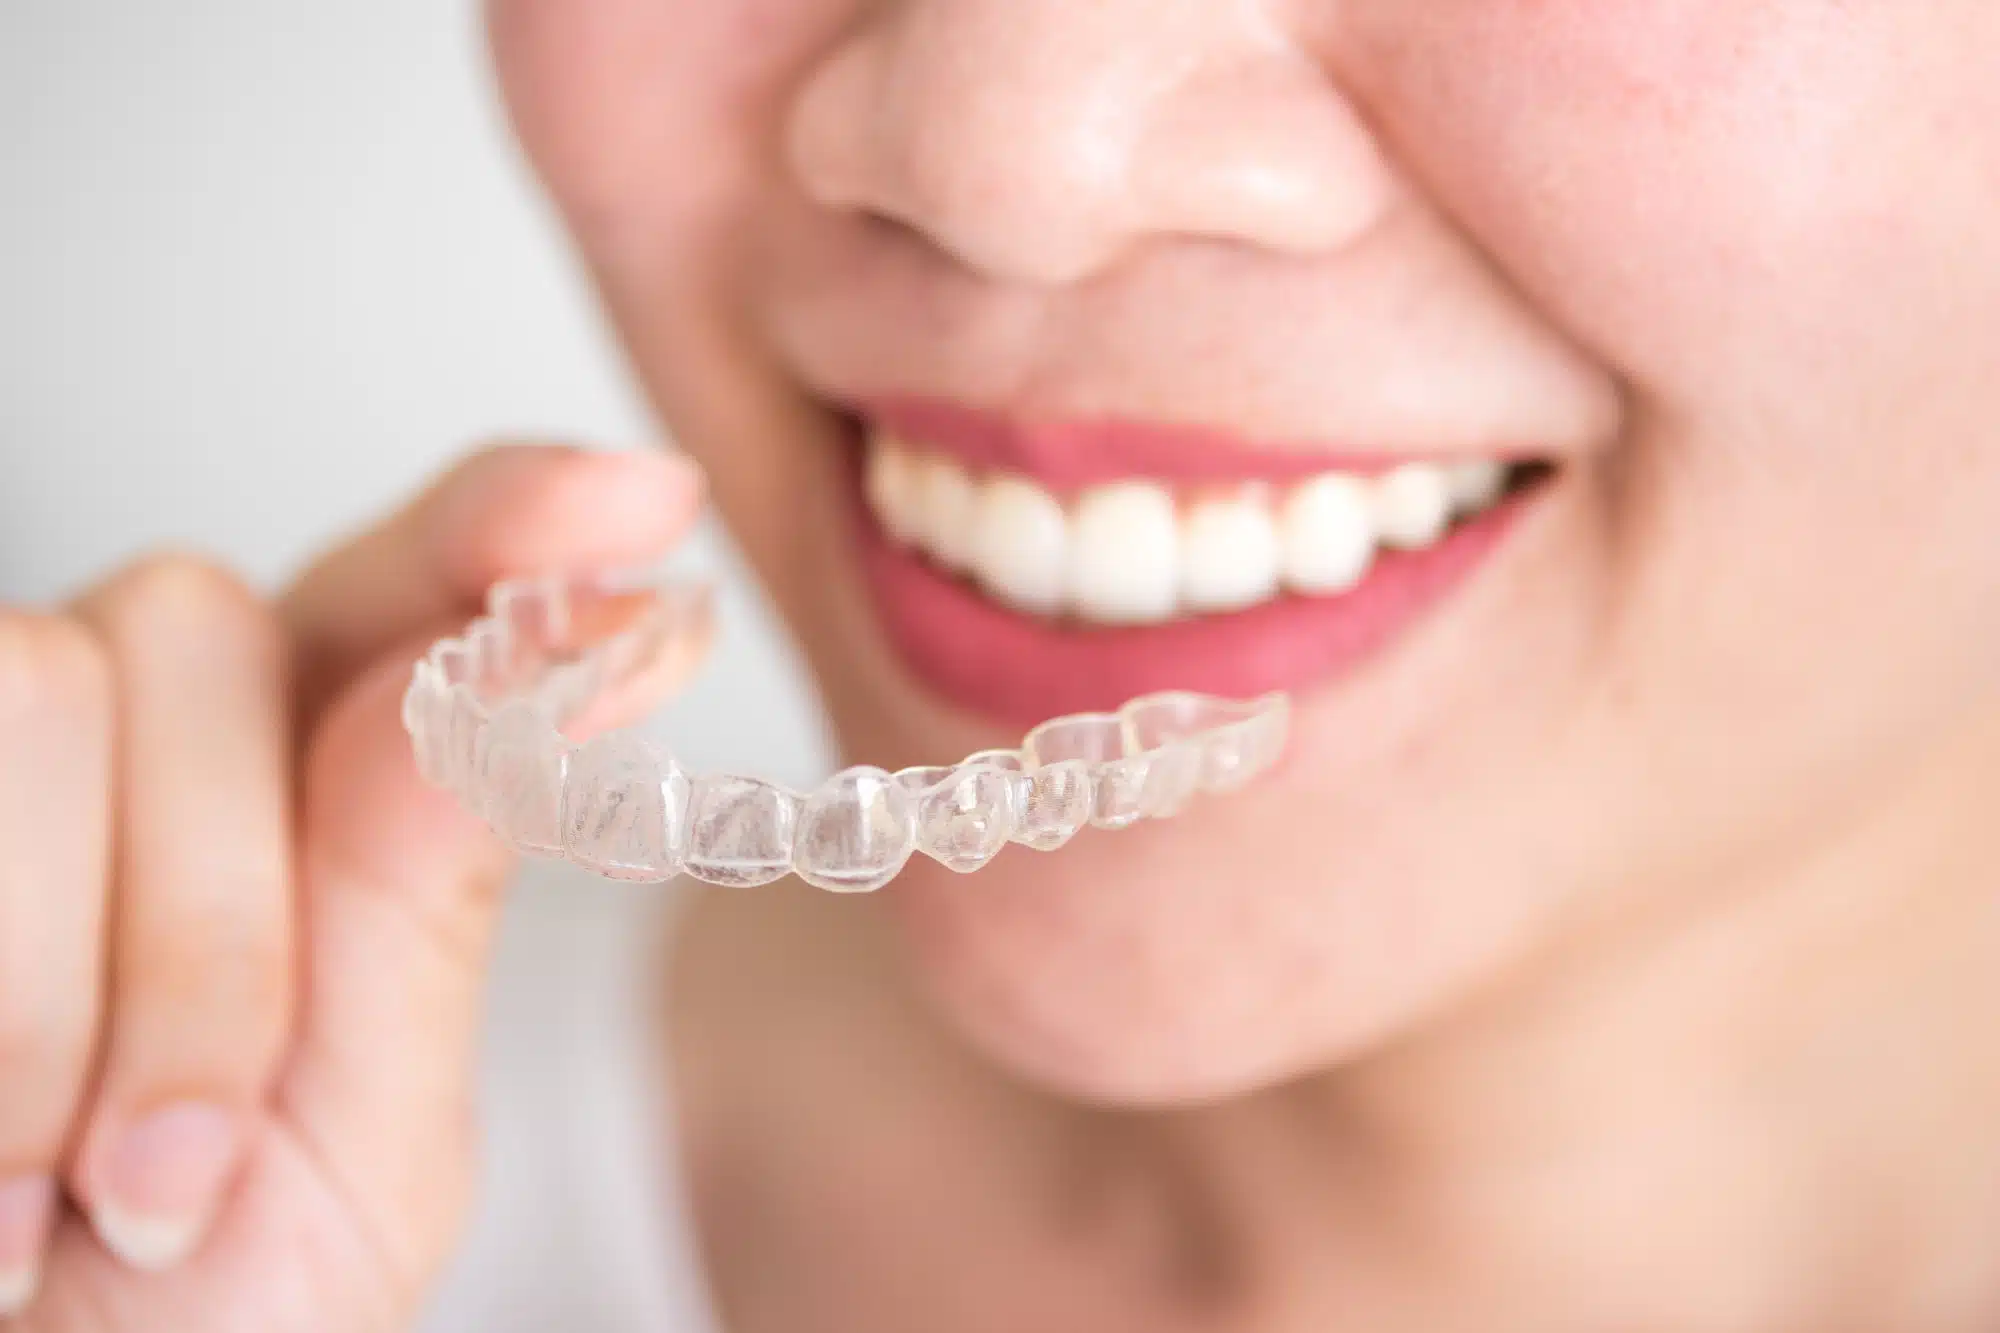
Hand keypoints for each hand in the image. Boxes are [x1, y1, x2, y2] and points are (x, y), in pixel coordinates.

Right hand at [0, 444, 701, 1330]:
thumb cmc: (186, 1315)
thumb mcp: (354, 1138)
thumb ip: (426, 902)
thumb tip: (561, 656)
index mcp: (307, 797)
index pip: (408, 592)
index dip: (506, 518)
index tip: (637, 500)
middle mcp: (140, 740)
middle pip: (195, 618)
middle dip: (209, 923)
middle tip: (180, 1170)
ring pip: (39, 686)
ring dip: (65, 1005)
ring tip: (51, 1203)